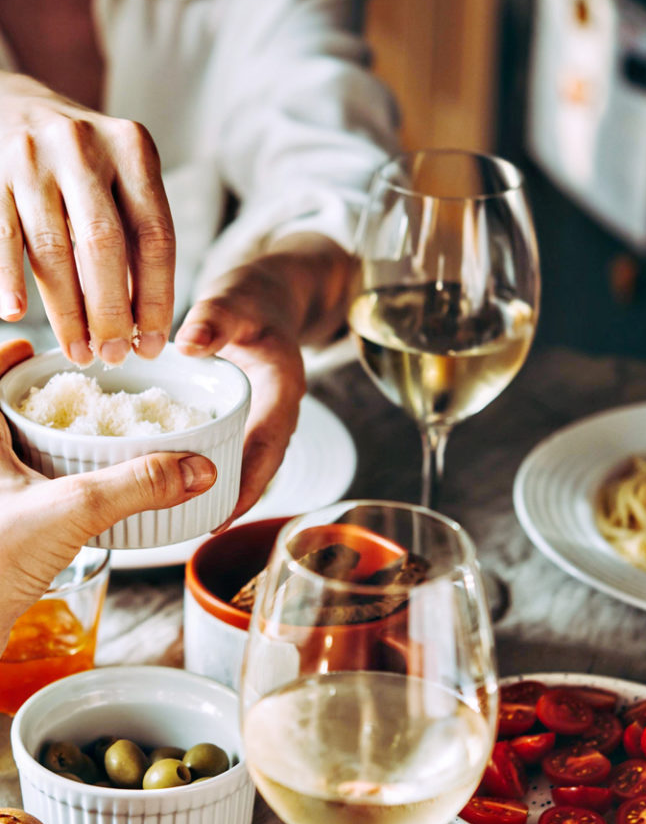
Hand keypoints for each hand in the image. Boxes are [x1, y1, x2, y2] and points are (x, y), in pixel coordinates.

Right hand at [0, 72, 174, 364]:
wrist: (11, 102)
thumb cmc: (80, 161)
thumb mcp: (121, 177)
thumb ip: (137, 235)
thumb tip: (146, 323)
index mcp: (132, 148)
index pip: (156, 237)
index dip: (156, 298)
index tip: (153, 343)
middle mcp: (83, 146)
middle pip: (105, 246)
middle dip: (112, 311)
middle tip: (114, 356)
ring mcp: (31, 157)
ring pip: (53, 249)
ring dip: (66, 311)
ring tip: (79, 351)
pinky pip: (2, 235)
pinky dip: (7, 277)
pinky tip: (15, 314)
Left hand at [0, 339, 215, 647]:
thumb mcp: (71, 510)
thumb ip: (137, 484)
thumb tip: (197, 468)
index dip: (8, 357)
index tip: (37, 348)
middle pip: (1, 420)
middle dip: (32, 402)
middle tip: (72, 392)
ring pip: (10, 461)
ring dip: (39, 447)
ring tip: (83, 440)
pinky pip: (20, 499)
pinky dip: (45, 491)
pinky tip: (76, 503)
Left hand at [175, 234, 352, 517]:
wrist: (271, 294)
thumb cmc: (253, 297)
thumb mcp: (235, 299)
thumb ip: (216, 317)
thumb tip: (192, 343)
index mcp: (281, 389)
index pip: (268, 445)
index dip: (249, 482)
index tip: (226, 512)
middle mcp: (278, 411)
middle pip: (262, 466)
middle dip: (238, 499)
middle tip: (204, 529)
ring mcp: (265, 418)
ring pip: (251, 464)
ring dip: (228, 491)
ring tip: (193, 521)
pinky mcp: (251, 419)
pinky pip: (238, 452)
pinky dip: (217, 469)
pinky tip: (185, 485)